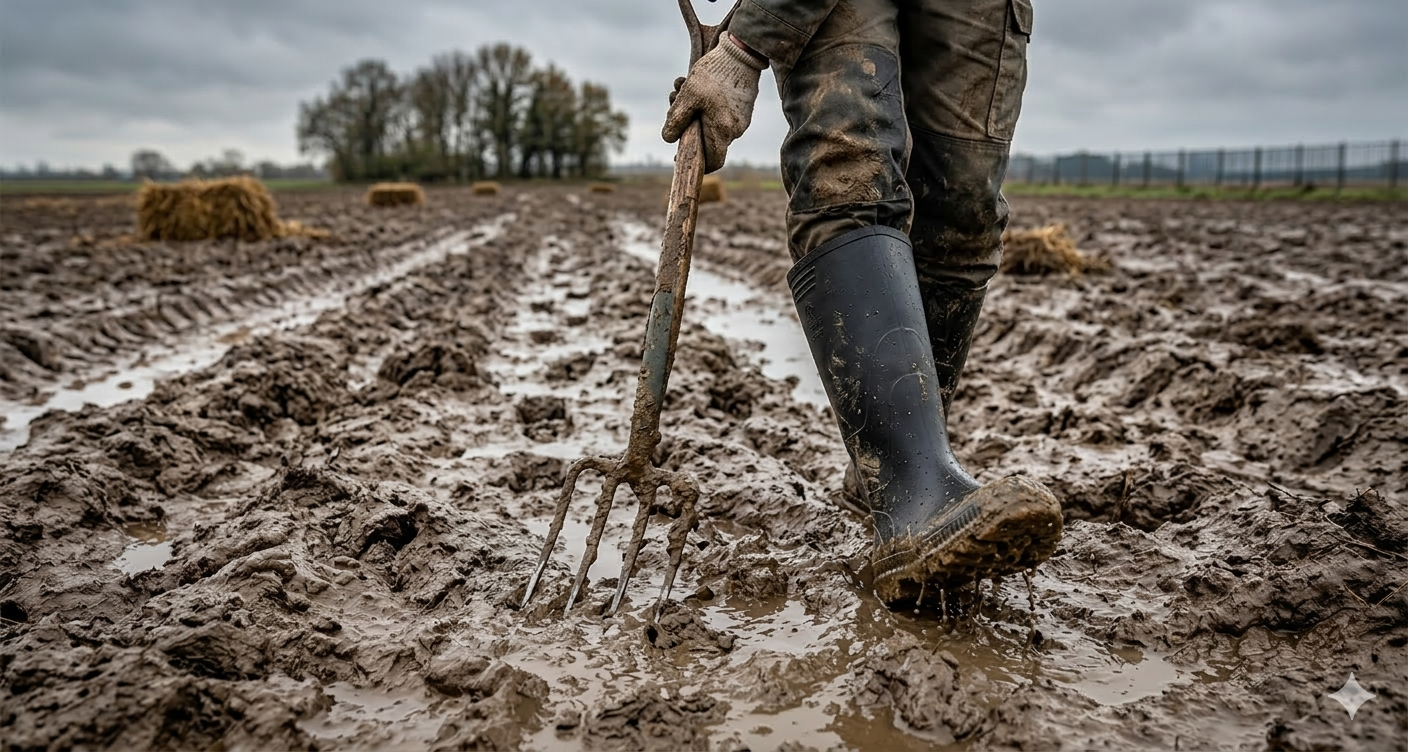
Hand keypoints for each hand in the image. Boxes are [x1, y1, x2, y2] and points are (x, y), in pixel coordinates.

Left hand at [662, 36, 766, 172]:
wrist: (741, 52)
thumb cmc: (714, 75)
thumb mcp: (688, 96)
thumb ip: (676, 119)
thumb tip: (668, 139)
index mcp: (722, 131)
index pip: (713, 161)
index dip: (698, 162)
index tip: (681, 154)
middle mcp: (735, 130)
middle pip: (707, 138)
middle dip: (686, 123)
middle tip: (673, 100)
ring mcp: (741, 118)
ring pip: (712, 122)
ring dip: (692, 108)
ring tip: (680, 85)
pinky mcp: (743, 106)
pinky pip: (721, 112)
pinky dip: (705, 103)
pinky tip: (694, 82)